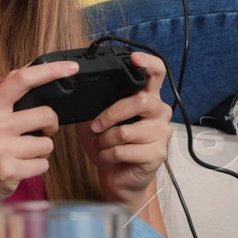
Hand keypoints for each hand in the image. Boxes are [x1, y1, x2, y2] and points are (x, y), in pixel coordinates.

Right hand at [0, 62, 71, 210]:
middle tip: (42, 132)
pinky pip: (43, 164)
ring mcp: (0, 149)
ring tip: (22, 155)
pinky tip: (20, 168)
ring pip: (47, 144)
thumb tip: (34, 72)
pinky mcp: (8, 171)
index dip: (50, 71)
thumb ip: (7, 98)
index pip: (21, 79)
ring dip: (41, 151)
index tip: (71, 68)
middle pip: (45, 115)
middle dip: (51, 126)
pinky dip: (37, 167)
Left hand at [77, 52, 171, 207]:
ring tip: (102, 144)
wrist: (119, 179)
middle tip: (97, 125)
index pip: (157, 73)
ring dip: (106, 140)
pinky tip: (108, 156)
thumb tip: (76, 82)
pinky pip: (126, 150)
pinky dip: (109, 154)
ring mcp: (161, 134)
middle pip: (141, 101)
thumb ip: (97, 101)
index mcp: (149, 98)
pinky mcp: (157, 154)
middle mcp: (160, 113)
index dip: (148, 62)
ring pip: (128, 130)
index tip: (134, 58)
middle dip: (111, 114)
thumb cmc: (111, 146)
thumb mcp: (99, 119)